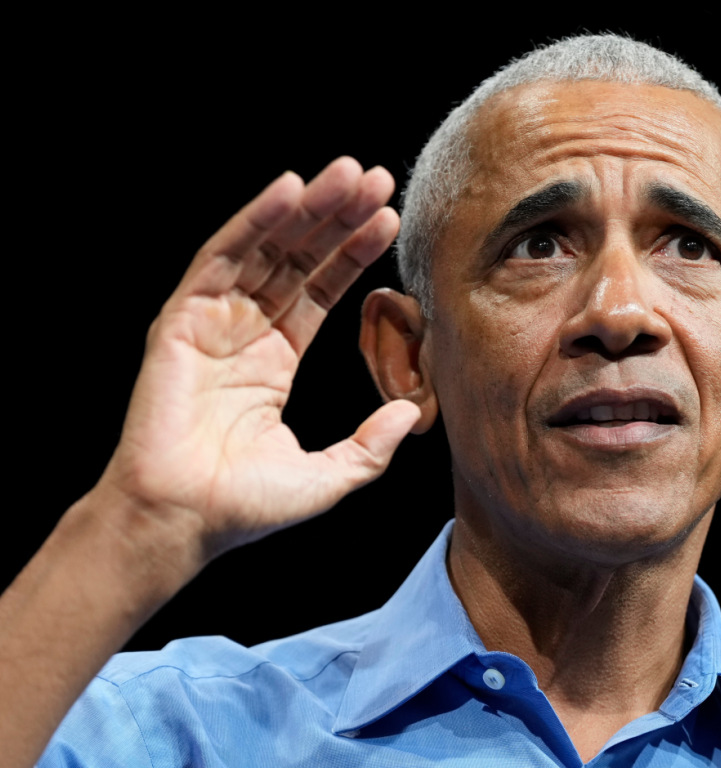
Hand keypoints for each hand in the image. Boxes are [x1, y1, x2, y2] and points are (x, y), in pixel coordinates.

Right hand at [99, 157, 418, 565]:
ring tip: (348, 173)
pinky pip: (222, 258)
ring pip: (265, 248)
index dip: (353, 253)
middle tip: (377, 177)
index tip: (390, 220)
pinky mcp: (181, 319)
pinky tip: (289, 189)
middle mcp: (245, 331)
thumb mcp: (327, 476)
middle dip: (338, 217)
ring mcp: (212, 321)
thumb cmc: (244, 506)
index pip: (321, 290)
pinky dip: (254, 221)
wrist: (182, 521)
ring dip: (307, 207)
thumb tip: (409, 413)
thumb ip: (370, 446)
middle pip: (297, 258)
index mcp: (275, 358)